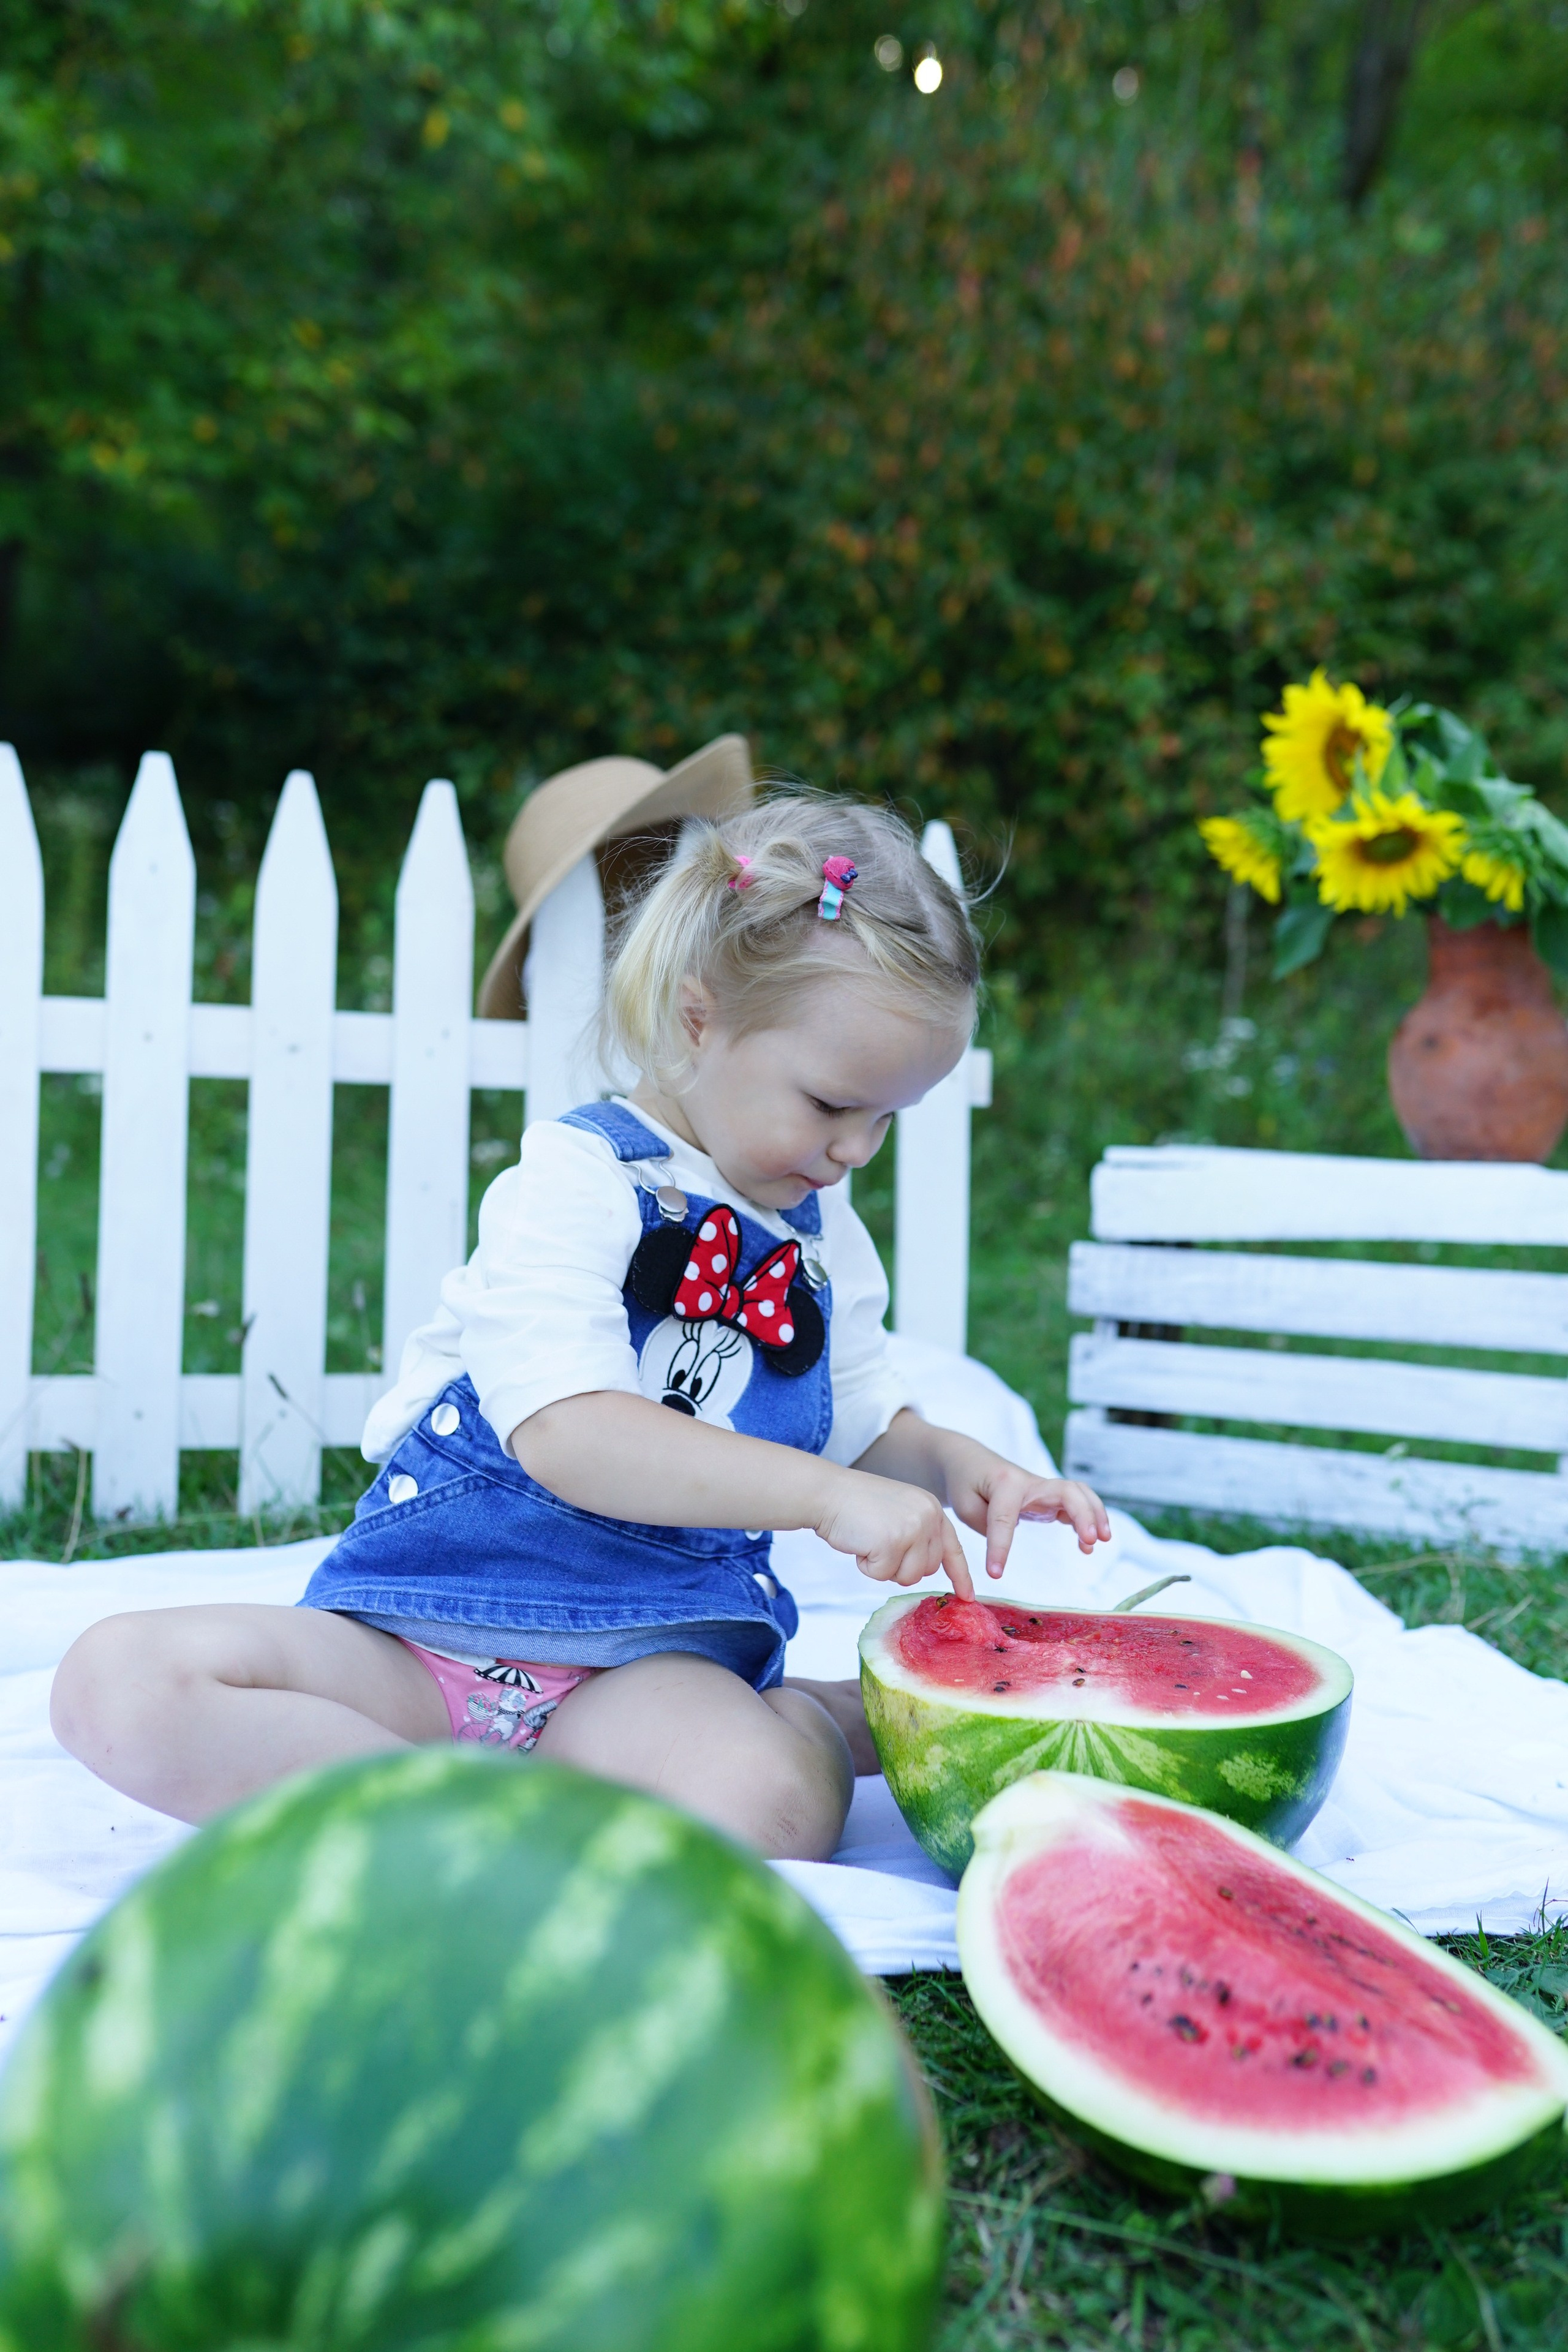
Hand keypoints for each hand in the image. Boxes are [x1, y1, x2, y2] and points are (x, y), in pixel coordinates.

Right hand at [815, 1470, 974, 1600]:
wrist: (828, 1492)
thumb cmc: (856, 1505)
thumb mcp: (899, 1512)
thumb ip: (918, 1534)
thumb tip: (927, 1568)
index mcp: (932, 1508)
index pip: (952, 1548)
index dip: (960, 1575)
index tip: (967, 1596)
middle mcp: (928, 1517)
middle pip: (926, 1570)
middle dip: (900, 1566)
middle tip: (878, 1543)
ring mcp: (912, 1529)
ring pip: (907, 1577)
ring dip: (883, 1567)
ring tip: (869, 1540)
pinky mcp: (892, 1542)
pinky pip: (881, 1576)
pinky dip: (866, 1566)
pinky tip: (859, 1542)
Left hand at [944, 1442, 1110, 1578]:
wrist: (971, 1462)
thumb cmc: (966, 1483)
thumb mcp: (963, 1504)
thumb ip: (985, 1524)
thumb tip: (1009, 1539)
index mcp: (1003, 1483)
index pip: (1005, 1517)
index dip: (1000, 1547)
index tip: (995, 1573)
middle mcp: (1029, 1483)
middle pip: (1066, 1492)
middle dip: (1082, 1515)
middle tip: (1091, 1541)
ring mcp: (1043, 1489)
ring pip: (1078, 1493)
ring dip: (1095, 1514)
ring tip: (1102, 1541)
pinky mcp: (1049, 1499)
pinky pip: (1076, 1505)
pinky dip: (1088, 1521)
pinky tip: (1088, 1546)